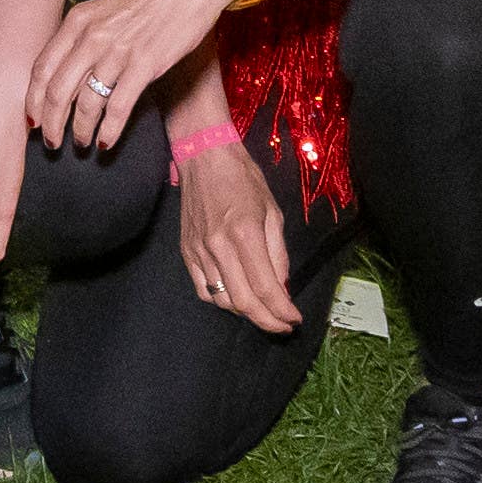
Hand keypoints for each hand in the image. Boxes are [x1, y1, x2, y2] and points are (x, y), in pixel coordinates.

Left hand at [30, 0, 239, 152]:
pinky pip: (118, 107)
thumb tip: (64, 74)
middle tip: (51, 142)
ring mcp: (118, 51)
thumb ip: (81, 37)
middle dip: (51, 124)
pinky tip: (105, 142)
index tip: (31, 119)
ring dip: (81, 130)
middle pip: (58, 91)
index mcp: (77, 21)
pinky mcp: (145, 64)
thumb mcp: (102, 9)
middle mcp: (92, 36)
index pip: (42, 68)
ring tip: (81, 142)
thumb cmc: (147, 0)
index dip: (33, 99)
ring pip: (87, 103)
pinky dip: (109, 131)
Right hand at [172, 132, 297, 332]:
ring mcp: (199, 251)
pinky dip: (220, 301)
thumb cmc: (243, 178)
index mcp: (245, 234)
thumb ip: (278, 253)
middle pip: (243, 302)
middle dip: (267, 321)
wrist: (204, 156)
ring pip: (222, 300)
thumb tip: (282, 287)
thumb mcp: (272, 211)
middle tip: (282, 325)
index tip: (294, 320)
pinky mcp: (187, 252)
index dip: (282, 311)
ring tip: (262, 309)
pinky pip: (202, 290)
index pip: (266, 287)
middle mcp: (219, 247)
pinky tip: (234, 297)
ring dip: (245, 312)